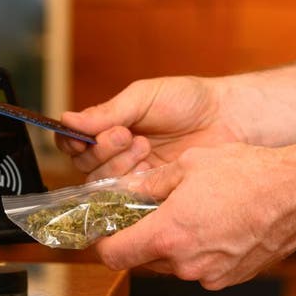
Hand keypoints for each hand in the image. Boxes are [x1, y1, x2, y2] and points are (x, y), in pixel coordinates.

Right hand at [56, 76, 244, 180]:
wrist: (228, 119)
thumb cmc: (187, 101)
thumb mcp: (143, 97)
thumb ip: (107, 112)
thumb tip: (68, 119)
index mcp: (106, 127)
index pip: (71, 141)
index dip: (71, 141)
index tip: (86, 136)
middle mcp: (113, 154)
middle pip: (83, 165)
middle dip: (102, 150)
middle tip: (127, 134)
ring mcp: (130, 175)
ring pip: (100, 183)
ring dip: (117, 165)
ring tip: (144, 145)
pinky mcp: (148, 193)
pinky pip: (125, 197)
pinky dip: (132, 182)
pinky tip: (149, 166)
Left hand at [95, 143, 295, 289]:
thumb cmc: (247, 174)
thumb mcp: (188, 165)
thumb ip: (150, 184)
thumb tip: (127, 190)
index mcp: (167, 236)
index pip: (114, 256)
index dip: (104, 244)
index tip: (105, 232)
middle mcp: (186, 264)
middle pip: (142, 260)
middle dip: (141, 240)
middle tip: (148, 215)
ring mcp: (211, 275)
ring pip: (172, 265)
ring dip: (171, 246)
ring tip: (188, 215)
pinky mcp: (231, 278)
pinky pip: (200, 268)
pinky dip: (197, 252)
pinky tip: (212, 226)